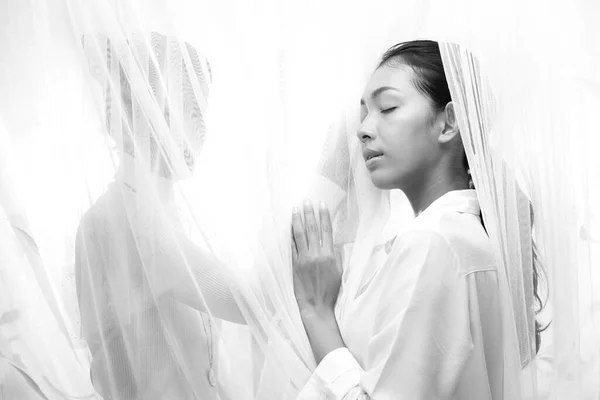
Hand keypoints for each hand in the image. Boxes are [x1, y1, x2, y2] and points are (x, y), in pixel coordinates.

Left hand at [291, 200, 341, 314]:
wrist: (316, 306)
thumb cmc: (331, 290)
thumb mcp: (339, 271)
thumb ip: (336, 255)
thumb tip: (332, 241)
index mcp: (329, 255)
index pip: (326, 230)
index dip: (324, 216)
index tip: (321, 204)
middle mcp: (316, 254)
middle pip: (311, 229)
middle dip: (309, 213)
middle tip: (306, 201)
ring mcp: (303, 259)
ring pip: (299, 235)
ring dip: (297, 220)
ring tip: (295, 209)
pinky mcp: (293, 265)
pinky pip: (290, 246)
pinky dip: (289, 235)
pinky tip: (288, 226)